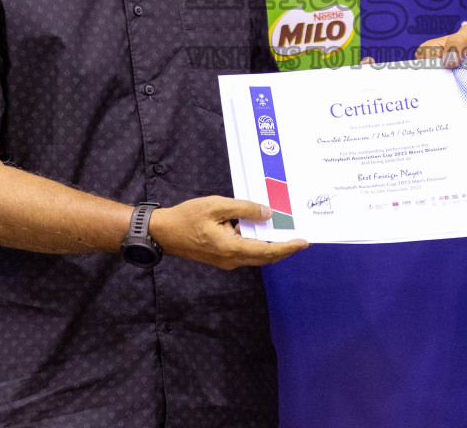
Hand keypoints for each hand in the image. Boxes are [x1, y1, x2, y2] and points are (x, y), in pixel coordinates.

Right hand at [152, 196, 308, 269]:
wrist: (164, 232)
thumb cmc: (187, 217)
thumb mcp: (217, 206)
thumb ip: (244, 209)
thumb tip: (267, 213)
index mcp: (231, 248)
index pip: (266, 251)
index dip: (286, 247)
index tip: (302, 242)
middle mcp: (231, 259)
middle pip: (264, 257)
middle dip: (283, 249)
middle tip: (300, 240)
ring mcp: (226, 260)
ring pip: (255, 256)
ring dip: (271, 247)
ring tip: (285, 234)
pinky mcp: (221, 257)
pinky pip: (245, 252)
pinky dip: (257, 244)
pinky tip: (261, 231)